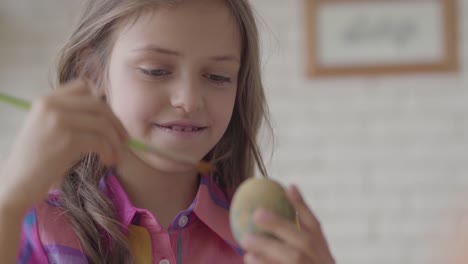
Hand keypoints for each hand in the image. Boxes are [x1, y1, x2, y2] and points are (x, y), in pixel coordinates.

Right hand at [0, 80, 127, 211]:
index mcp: (46, 99)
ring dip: (115, 141)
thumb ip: (70, 115)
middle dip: (115, 123)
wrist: (16, 183)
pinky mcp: (67, 139)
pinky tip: (108, 161)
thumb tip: (105, 109)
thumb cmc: (37, 160)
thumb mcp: (49, 128)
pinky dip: (109, 151)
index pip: (83, 87)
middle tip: (124, 140)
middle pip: (98, 105)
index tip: (110, 121)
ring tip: (116, 155)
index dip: (102, 103)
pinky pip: (100, 140)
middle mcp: (51, 105)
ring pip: (102, 123)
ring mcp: (59, 120)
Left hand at [241, 185, 334, 263]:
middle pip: (300, 245)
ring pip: (291, 263)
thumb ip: (303, 223)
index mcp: (323, 251)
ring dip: (267, 255)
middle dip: (279, 228)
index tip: (287, 187)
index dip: (302, 206)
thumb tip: (291, 186)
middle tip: (255, 216)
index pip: (315, 226)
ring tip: (247, 249)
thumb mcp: (316, 250)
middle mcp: (320, 263)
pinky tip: (250, 261)